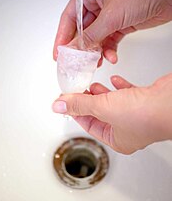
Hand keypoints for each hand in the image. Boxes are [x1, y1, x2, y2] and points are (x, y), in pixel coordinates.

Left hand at [52, 74, 171, 153]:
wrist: (170, 101)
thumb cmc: (145, 115)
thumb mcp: (103, 108)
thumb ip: (80, 105)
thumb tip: (59, 106)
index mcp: (118, 139)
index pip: (90, 126)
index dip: (77, 112)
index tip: (68, 101)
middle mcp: (128, 129)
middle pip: (101, 113)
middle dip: (89, 101)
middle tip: (78, 91)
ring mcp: (137, 114)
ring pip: (114, 103)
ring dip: (103, 94)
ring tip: (93, 86)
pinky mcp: (144, 100)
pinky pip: (128, 93)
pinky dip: (119, 87)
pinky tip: (114, 80)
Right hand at [53, 0, 171, 63]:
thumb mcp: (111, 15)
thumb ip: (91, 35)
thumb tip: (76, 48)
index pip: (69, 18)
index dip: (62, 37)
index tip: (58, 53)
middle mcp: (97, 3)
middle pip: (82, 30)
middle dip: (81, 48)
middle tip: (76, 62)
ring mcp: (109, 14)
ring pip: (95, 38)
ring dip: (96, 51)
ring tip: (95, 62)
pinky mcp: (120, 24)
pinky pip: (108, 41)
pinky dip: (109, 50)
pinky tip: (110, 56)